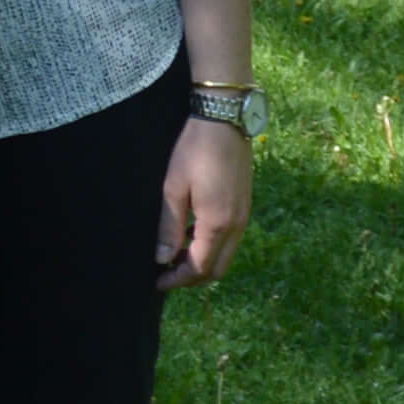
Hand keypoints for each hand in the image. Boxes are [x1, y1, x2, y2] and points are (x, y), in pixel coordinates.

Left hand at [157, 117, 252, 289]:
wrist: (225, 121)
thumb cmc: (195, 151)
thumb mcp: (173, 188)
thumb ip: (169, 226)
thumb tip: (162, 259)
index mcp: (218, 224)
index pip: (200, 267)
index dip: (178, 280)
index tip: (157, 283)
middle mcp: (237, 225)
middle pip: (217, 269)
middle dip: (192, 277)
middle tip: (165, 274)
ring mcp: (244, 216)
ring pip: (225, 254)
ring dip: (202, 261)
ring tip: (173, 255)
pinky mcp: (245, 205)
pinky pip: (230, 239)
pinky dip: (211, 246)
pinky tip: (190, 234)